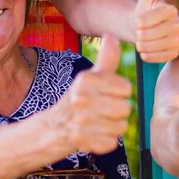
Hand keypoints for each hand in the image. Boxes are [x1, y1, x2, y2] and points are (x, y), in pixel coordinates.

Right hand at [54, 35, 131, 154]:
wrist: (53, 127)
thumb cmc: (79, 98)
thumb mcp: (90, 77)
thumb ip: (106, 58)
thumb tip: (111, 35)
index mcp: (86, 80)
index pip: (126, 88)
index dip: (120, 92)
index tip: (106, 93)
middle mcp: (81, 98)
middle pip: (126, 108)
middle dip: (117, 111)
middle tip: (102, 110)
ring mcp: (80, 121)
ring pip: (120, 127)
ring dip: (112, 127)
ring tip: (98, 122)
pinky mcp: (81, 141)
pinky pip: (111, 143)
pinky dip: (105, 142)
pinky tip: (93, 135)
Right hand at [134, 0, 178, 62]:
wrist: (136, 32)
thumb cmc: (147, 9)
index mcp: (141, 17)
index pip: (170, 12)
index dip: (172, 11)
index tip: (169, 10)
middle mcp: (140, 34)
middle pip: (172, 29)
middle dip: (175, 25)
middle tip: (173, 23)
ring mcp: (144, 48)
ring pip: (172, 42)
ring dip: (175, 38)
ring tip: (172, 33)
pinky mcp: (149, 59)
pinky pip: (170, 54)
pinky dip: (173, 49)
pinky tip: (170, 43)